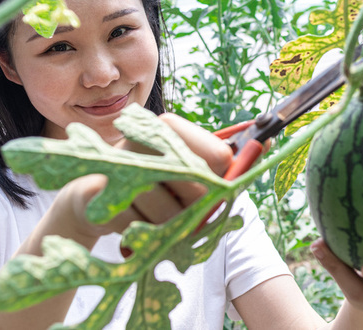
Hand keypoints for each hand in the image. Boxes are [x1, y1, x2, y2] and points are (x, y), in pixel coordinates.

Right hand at [57, 113, 233, 241]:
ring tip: (159, 215)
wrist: (93, 200)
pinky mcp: (101, 198)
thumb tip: (269, 139)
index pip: (220, 155)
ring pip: (170, 215)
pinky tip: (137, 222)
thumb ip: (225, 159)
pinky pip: (144, 230)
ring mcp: (119, 167)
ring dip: (172, 226)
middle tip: (185, 207)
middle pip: (199, 187)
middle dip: (198, 208)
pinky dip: (147, 236)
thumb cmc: (152, 181)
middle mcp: (142, 139)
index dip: (224, 180)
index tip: (218, 187)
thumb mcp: (187, 167)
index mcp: (168, 126)